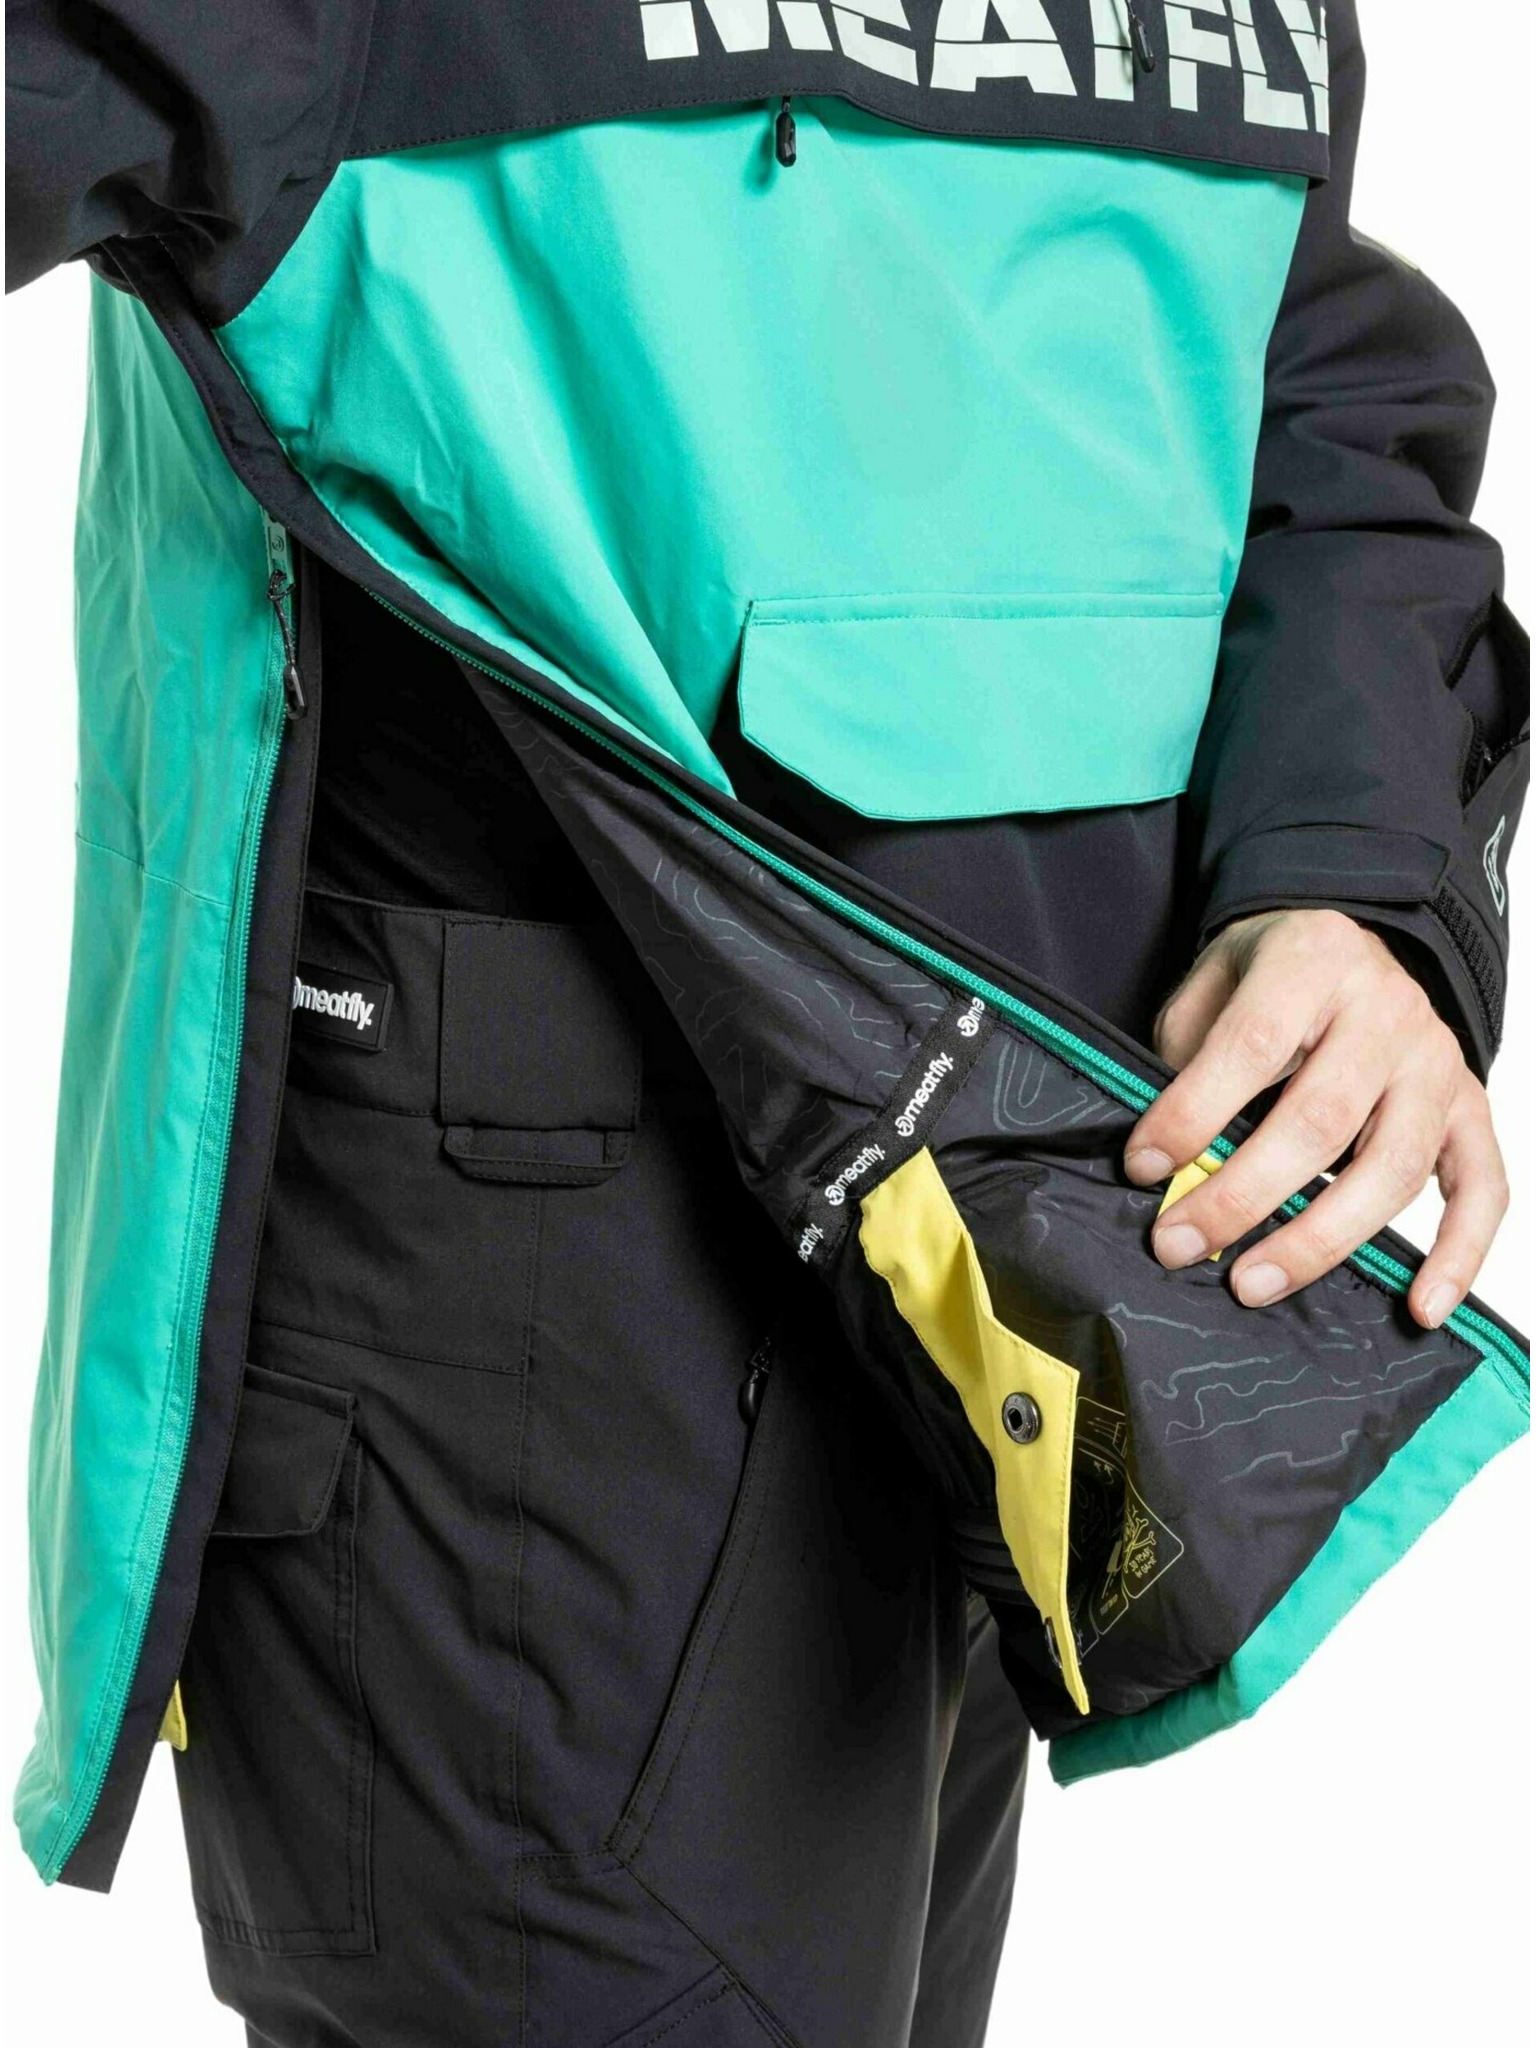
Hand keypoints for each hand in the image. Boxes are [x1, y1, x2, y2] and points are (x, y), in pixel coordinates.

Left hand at [1124, 909, 1507, 1327]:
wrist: (1348, 946)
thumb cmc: (1266, 979)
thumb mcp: (1211, 986)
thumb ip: (1188, 1058)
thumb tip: (1167, 1164)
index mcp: (1312, 962)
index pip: (1254, 1045)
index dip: (1196, 1114)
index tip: (1144, 1167)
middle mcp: (1387, 1010)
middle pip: (1321, 1119)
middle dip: (1242, 1196)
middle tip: (1179, 1245)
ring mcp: (1437, 1062)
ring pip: (1393, 1167)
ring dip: (1320, 1239)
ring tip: (1252, 1283)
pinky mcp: (1470, 1107)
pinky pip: (1483, 1186)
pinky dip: (1460, 1254)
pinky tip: (1421, 1307)